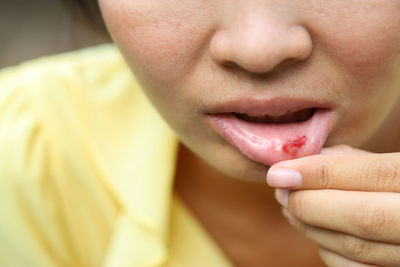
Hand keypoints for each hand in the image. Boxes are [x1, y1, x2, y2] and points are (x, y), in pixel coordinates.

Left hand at [266, 145, 399, 266]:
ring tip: (290, 206)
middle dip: (311, 203)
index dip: (319, 173)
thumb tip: (307, 162)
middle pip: (362, 218)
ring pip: (358, 249)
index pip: (372, 174)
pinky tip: (319, 233)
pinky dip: (330, 252)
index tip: (278, 172)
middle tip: (281, 190)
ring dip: (312, 227)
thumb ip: (360, 162)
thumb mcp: (398, 165)